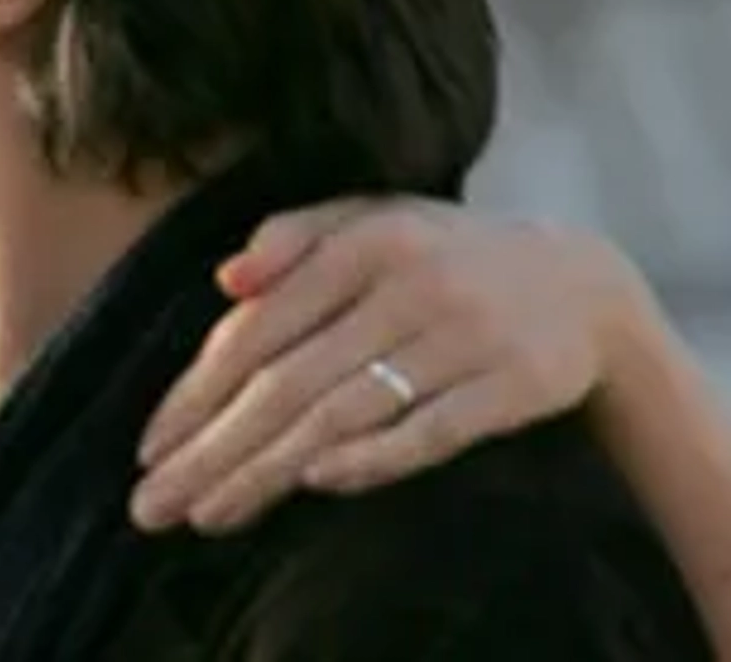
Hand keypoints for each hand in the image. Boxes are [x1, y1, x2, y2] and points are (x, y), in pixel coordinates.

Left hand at [129, 197, 646, 534]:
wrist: (582, 283)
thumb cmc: (444, 255)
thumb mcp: (372, 220)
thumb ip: (293, 237)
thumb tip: (224, 278)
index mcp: (362, 240)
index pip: (259, 328)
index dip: (198, 391)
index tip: (148, 447)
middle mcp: (407, 284)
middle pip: (289, 381)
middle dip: (214, 448)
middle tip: (154, 504)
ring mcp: (463, 335)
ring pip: (346, 411)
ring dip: (269, 468)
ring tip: (209, 512)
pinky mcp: (513, 384)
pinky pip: (433, 430)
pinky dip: (374, 457)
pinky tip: (315, 483)